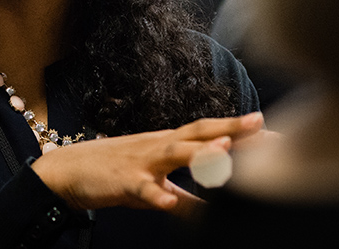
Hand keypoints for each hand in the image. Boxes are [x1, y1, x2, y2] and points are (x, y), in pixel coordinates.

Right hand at [30, 112, 263, 217]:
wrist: (66, 172)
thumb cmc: (113, 174)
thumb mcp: (152, 184)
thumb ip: (183, 195)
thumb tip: (212, 212)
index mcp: (167, 145)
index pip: (209, 133)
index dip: (239, 131)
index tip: (272, 129)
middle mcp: (158, 146)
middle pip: (199, 134)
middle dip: (231, 130)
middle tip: (264, 127)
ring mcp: (141, 162)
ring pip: (173, 154)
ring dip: (200, 152)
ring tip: (225, 150)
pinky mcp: (124, 182)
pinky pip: (142, 190)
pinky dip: (156, 195)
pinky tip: (168, 202)